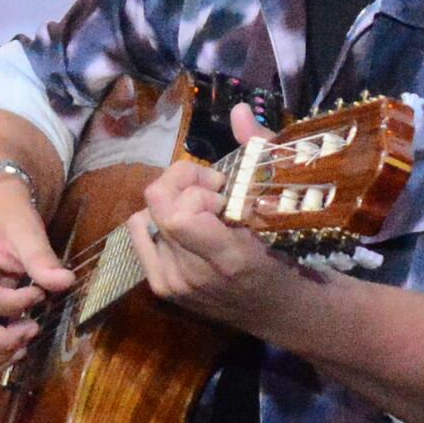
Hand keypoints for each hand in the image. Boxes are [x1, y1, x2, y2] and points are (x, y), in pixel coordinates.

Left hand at [130, 109, 311, 335]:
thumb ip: (257, 155)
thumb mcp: (279, 209)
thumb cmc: (285, 256)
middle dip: (184, 185)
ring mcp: (172, 284)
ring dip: (175, 205)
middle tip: (213, 192)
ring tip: (204, 214)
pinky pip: (139, 234)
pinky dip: (158, 221)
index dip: (194, 188)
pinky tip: (185, 227)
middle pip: (158, 205)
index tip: (223, 189)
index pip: (178, 214)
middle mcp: (191, 274)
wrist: (278, 312)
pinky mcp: (160, 288)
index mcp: (225, 257)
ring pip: (147, 216)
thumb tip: (237, 110)